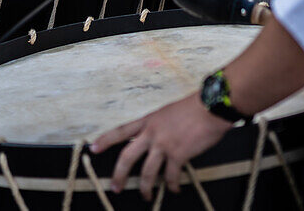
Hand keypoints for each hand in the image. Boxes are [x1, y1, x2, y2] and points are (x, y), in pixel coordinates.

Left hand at [91, 94, 231, 199]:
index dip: (106, 140)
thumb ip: (160, 125)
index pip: (121, 131)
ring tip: (146, 196)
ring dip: (145, 187)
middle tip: (115, 187)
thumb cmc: (194, 106)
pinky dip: (171, 185)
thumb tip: (159, 141)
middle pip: (127, 157)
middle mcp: (152, 133)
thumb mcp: (168, 112)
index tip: (93, 148)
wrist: (210, 107)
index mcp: (148, 120)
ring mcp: (163, 144)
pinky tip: (173, 189)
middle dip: (119, 174)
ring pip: (147, 172)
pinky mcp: (178, 155)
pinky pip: (170, 176)